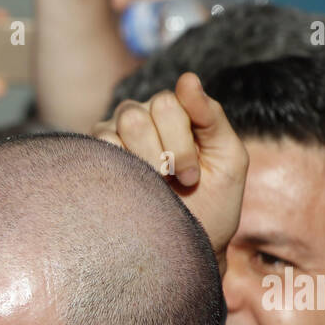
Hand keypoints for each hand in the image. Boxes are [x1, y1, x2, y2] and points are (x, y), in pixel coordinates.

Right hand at [93, 71, 247, 256]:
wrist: (188, 245)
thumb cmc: (213, 204)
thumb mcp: (228, 157)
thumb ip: (211, 115)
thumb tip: (187, 78)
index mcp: (176, 112)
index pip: (169, 102)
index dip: (182, 140)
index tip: (193, 176)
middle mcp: (143, 117)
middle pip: (142, 112)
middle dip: (164, 152)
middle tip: (174, 182)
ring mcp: (115, 136)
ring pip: (123, 124)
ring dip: (146, 161)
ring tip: (155, 187)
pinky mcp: (96, 158)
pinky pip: (102, 144)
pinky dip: (122, 167)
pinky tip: (134, 188)